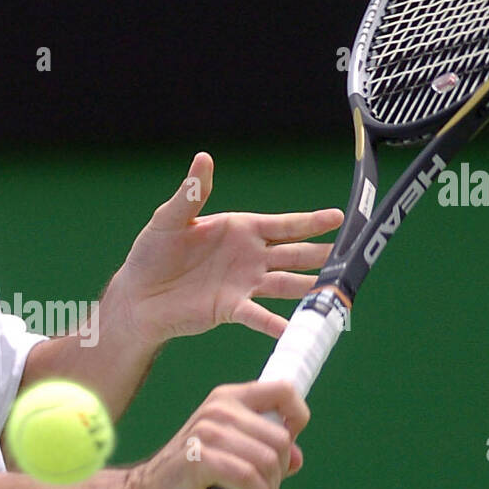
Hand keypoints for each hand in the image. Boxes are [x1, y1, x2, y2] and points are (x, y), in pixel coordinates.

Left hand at [106, 153, 342, 345]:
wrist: (138, 295)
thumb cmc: (152, 253)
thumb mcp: (169, 219)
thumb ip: (190, 194)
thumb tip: (203, 159)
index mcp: (240, 230)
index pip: (284, 225)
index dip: (311, 222)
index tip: (339, 217)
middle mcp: (250, 257)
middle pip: (295, 254)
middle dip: (322, 253)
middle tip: (351, 254)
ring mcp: (244, 284)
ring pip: (286, 284)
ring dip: (310, 287)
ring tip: (335, 291)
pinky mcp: (231, 308)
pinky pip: (258, 316)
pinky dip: (275, 323)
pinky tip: (293, 329)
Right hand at [120, 380, 308, 488]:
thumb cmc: (192, 480)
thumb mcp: (232, 458)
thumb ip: (264, 452)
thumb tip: (296, 457)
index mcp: (228, 399)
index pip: (284, 391)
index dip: (297, 419)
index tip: (285, 449)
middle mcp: (219, 408)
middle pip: (281, 439)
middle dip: (279, 472)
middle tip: (261, 488)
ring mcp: (207, 431)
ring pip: (269, 461)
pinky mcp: (199, 457)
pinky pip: (249, 478)